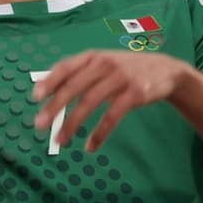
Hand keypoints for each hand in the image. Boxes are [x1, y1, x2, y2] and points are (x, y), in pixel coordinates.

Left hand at [32, 51, 189, 151]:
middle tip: (39, 125)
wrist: (167, 70)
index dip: (49, 81)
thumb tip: (47, 91)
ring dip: (72, 123)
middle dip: (54, 107)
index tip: (35, 97)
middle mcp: (105, 64)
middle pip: (74, 86)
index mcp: (94, 56)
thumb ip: (81, 73)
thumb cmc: (128, 70)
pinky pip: (112, 116)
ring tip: (60, 141)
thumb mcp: (105, 64)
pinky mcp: (135, 93)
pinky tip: (90, 146)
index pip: (66, 66)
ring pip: (90, 102)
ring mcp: (121, 78)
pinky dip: (99, 133)